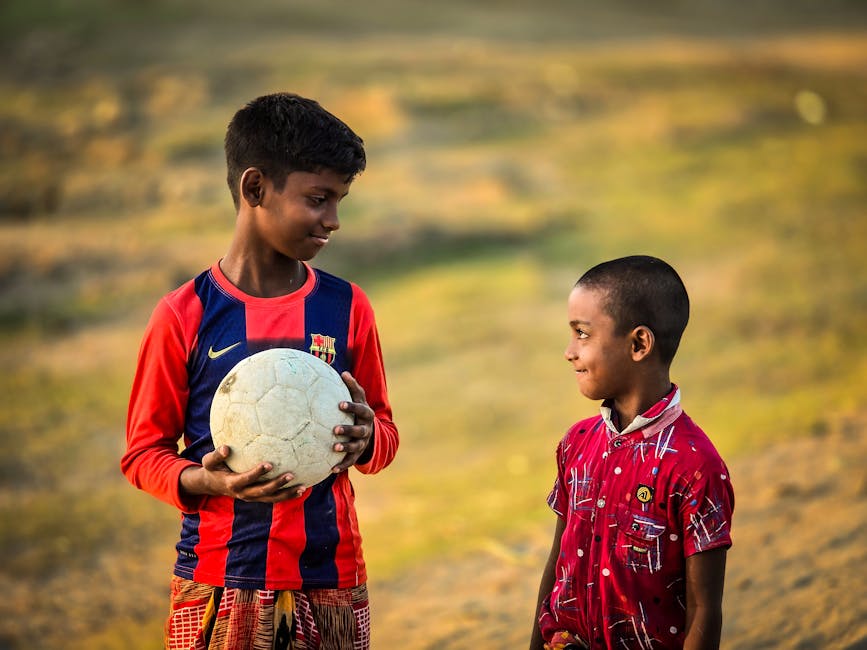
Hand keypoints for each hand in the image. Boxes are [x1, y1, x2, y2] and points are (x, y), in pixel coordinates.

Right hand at [182, 445, 305, 502]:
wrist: (213, 485)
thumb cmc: (213, 469)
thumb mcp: (209, 462)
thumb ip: (216, 455)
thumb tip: (226, 448)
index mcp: (232, 484)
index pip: (246, 479)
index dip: (257, 473)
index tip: (269, 464)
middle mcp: (244, 493)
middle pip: (263, 491)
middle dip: (277, 485)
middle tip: (291, 475)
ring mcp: (252, 497)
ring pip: (272, 498)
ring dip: (287, 494)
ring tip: (302, 487)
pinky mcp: (258, 498)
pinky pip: (274, 498)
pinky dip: (288, 495)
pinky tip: (302, 488)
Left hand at [331, 371, 374, 471]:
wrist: (371, 432)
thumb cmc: (359, 411)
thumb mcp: (359, 398)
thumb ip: (352, 387)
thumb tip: (343, 372)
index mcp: (366, 414)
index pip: (361, 410)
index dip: (352, 407)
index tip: (340, 405)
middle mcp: (366, 429)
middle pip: (360, 431)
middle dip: (348, 430)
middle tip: (335, 429)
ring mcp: (363, 443)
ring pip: (356, 446)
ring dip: (345, 448)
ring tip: (333, 448)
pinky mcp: (358, 454)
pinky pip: (350, 461)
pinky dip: (342, 465)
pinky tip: (331, 469)